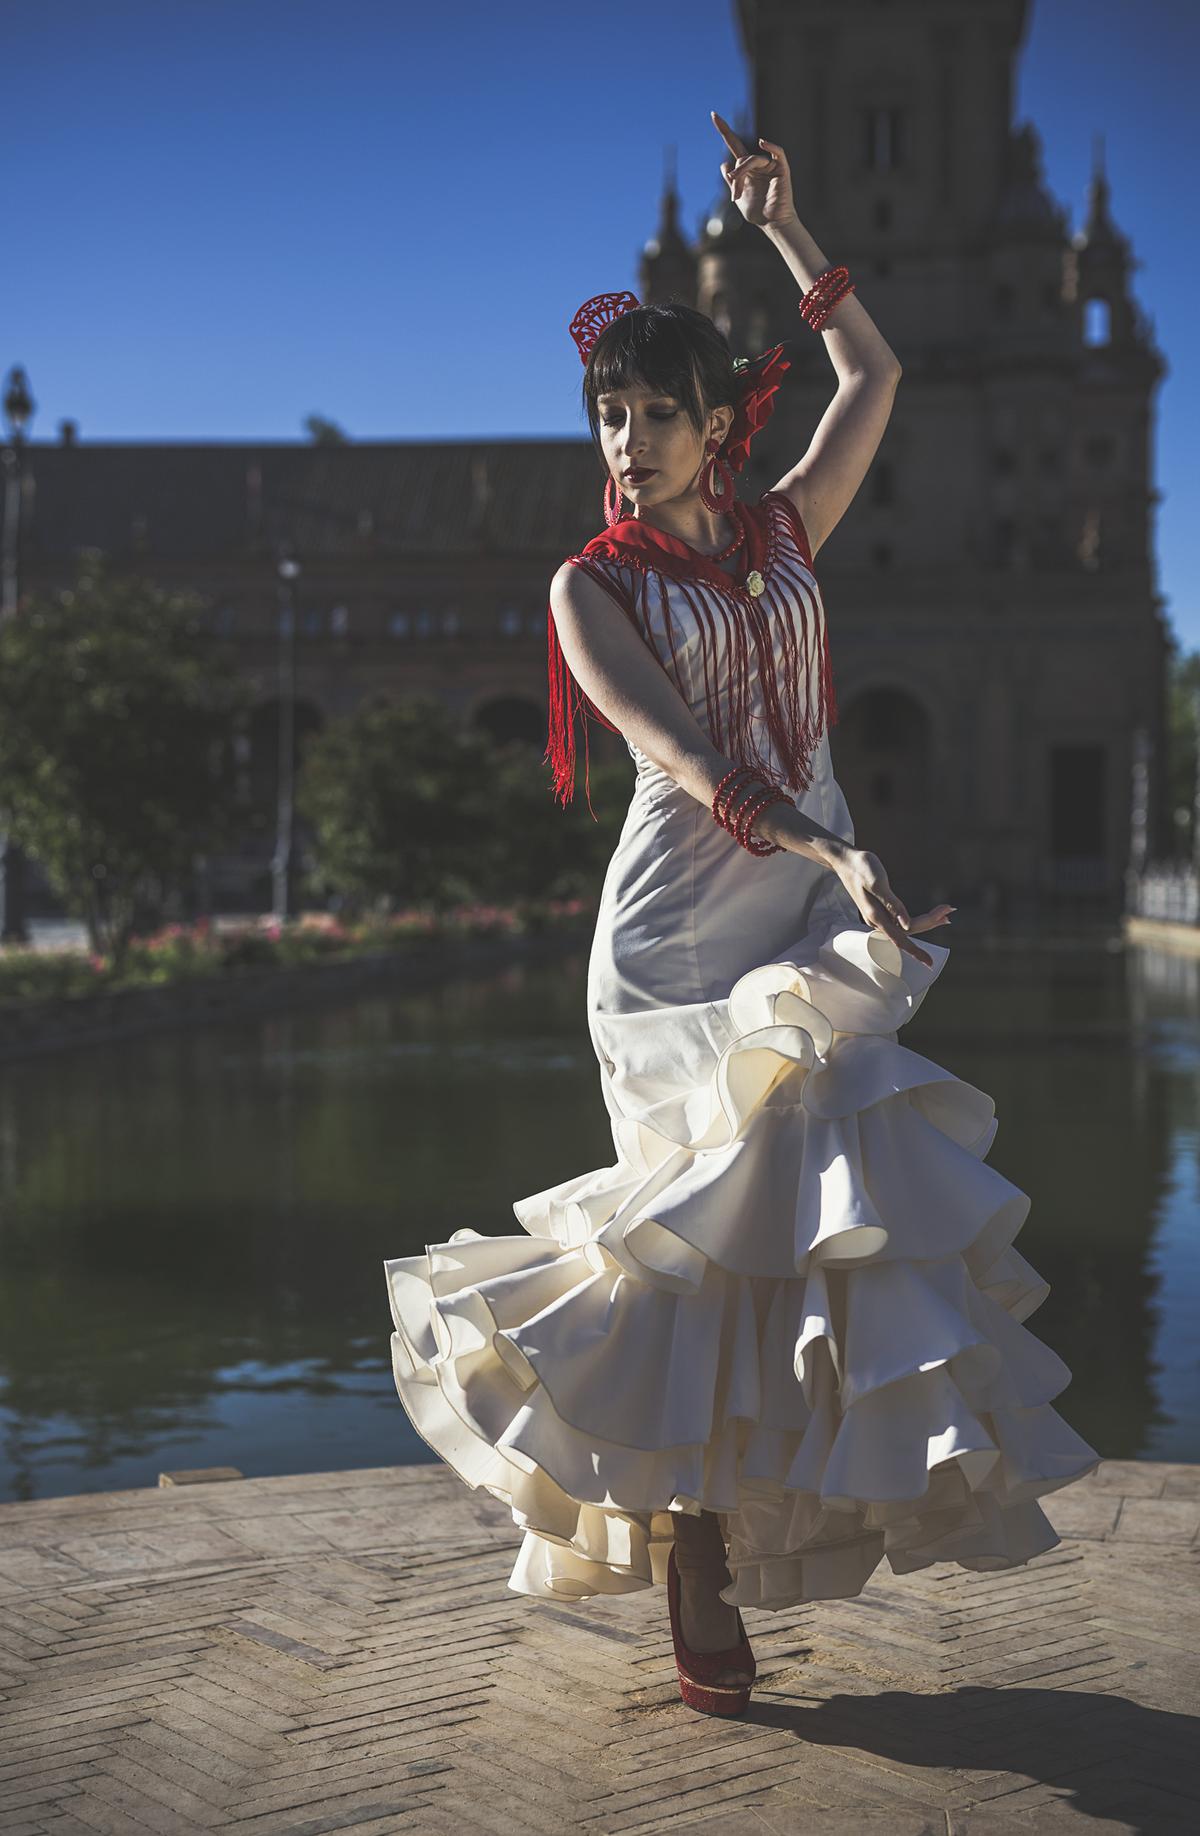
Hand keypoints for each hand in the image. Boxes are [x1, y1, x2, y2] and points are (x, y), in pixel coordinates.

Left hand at [710, 111, 796, 230]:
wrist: (772, 224)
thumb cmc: (758, 213)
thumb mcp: (738, 197)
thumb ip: (731, 181)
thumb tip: (724, 164)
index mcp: (747, 168)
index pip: (734, 144)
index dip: (724, 130)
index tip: (714, 115)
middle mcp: (758, 164)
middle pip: (741, 159)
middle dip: (736, 175)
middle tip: (735, 194)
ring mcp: (770, 165)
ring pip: (753, 160)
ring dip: (743, 174)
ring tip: (739, 193)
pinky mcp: (782, 169)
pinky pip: (777, 152)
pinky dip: (771, 146)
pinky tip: (763, 142)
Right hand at [835, 847, 953, 967]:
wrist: (845, 861)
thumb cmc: (860, 868)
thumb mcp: (876, 882)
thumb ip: (892, 904)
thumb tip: (906, 925)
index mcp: (876, 916)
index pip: (901, 939)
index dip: (916, 951)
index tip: (930, 963)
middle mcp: (878, 919)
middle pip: (909, 930)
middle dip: (931, 922)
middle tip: (950, 911)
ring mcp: (880, 915)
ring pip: (907, 925)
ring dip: (928, 920)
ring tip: (946, 912)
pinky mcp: (882, 909)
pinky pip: (903, 919)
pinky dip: (919, 916)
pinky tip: (930, 913)